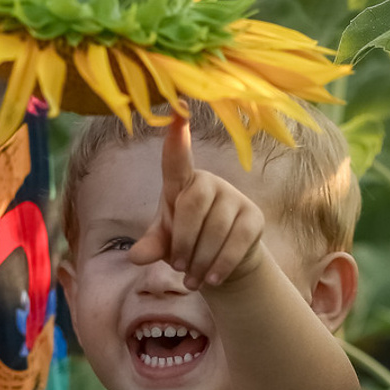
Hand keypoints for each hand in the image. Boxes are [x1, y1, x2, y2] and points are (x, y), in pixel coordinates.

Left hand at [128, 113, 267, 288]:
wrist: (222, 263)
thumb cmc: (188, 243)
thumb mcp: (165, 244)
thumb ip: (152, 245)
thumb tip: (136, 256)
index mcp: (181, 183)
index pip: (176, 159)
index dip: (176, 137)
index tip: (178, 109)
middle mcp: (209, 182)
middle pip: (192, 204)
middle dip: (184, 241)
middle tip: (179, 267)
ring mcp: (234, 197)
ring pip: (215, 229)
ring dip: (200, 260)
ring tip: (192, 280)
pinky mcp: (254, 216)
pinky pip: (237, 241)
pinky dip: (221, 264)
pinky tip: (212, 280)